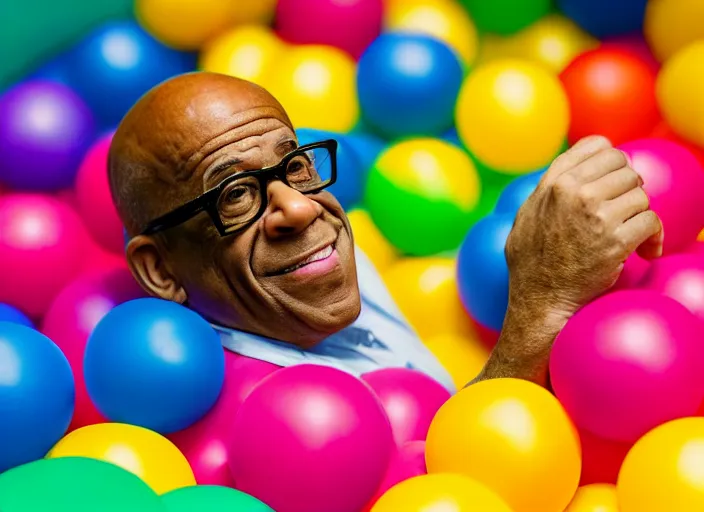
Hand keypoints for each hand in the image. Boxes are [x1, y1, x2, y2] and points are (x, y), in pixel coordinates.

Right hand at [469, 136, 662, 386]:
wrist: (540, 302)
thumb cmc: (531, 263)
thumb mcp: (527, 215)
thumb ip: (548, 189)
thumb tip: (571, 171)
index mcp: (553, 183)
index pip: (598, 146)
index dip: (612, 161)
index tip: (614, 180)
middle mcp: (574, 192)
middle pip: (626, 169)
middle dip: (629, 190)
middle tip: (624, 212)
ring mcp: (596, 214)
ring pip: (641, 195)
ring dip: (640, 215)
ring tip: (632, 235)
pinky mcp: (617, 240)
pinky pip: (651, 221)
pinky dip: (654, 238)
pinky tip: (645, 251)